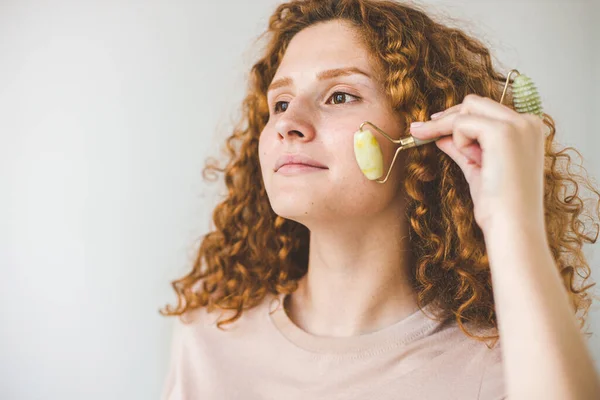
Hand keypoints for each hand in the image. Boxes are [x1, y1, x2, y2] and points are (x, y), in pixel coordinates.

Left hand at [410, 94, 547, 233]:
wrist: (512, 227)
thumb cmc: (499, 206)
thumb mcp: (477, 169)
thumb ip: (462, 149)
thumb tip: (441, 137)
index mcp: (528, 130)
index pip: (486, 110)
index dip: (458, 118)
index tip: (431, 126)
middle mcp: (528, 122)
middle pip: (475, 103)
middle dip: (447, 119)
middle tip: (419, 131)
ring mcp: (518, 125)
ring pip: (467, 109)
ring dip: (453, 132)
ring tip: (469, 161)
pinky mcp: (503, 132)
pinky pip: (462, 124)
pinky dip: (458, 141)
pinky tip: (472, 159)